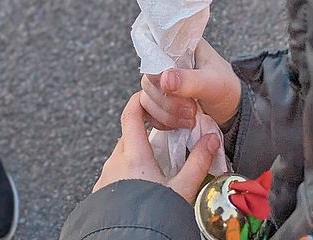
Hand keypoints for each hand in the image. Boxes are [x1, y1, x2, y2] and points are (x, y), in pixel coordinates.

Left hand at [93, 94, 219, 201]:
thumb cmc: (154, 215)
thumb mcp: (182, 190)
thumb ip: (198, 162)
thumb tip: (212, 138)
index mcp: (133, 154)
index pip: (130, 114)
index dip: (138, 101)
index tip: (148, 97)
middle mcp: (115, 162)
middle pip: (127, 136)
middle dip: (143, 133)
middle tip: (161, 138)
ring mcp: (105, 178)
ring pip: (120, 157)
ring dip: (134, 156)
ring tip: (154, 168)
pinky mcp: (100, 194)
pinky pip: (113, 175)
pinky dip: (126, 174)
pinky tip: (140, 186)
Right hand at [139, 39, 240, 131]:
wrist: (232, 111)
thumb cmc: (226, 89)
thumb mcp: (214, 83)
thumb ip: (190, 80)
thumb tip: (164, 79)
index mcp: (179, 46)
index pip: (154, 53)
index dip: (158, 73)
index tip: (172, 90)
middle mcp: (166, 63)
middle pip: (148, 80)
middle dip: (167, 100)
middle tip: (191, 109)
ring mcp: (161, 83)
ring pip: (146, 98)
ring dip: (166, 114)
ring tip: (190, 119)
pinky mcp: (160, 102)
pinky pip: (148, 113)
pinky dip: (161, 122)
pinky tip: (179, 125)